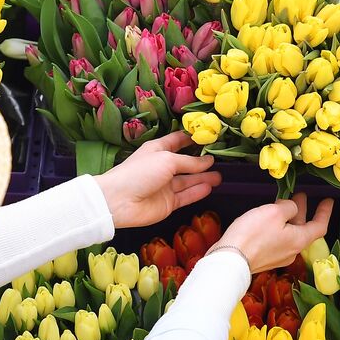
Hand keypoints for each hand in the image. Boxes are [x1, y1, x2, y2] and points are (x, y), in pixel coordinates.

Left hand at [94, 132, 221, 227]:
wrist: (119, 201)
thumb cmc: (140, 172)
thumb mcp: (167, 160)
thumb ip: (189, 162)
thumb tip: (208, 161)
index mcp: (157, 150)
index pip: (178, 141)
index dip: (192, 139)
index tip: (210, 136)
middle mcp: (162, 167)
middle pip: (185, 163)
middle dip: (202, 161)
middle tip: (220, 160)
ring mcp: (165, 186)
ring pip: (188, 181)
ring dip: (203, 178)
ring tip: (220, 176)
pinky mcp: (168, 203)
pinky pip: (186, 196)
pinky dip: (197, 192)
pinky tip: (210, 187)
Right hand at [215, 193, 334, 273]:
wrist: (229, 261)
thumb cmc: (253, 234)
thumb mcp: (274, 212)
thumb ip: (288, 207)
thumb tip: (291, 208)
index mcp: (299, 240)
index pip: (320, 226)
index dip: (325, 212)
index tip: (328, 200)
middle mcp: (291, 251)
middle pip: (302, 229)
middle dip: (302, 211)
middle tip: (300, 195)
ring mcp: (277, 257)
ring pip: (288, 234)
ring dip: (288, 218)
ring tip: (282, 203)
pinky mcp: (263, 259)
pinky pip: (276, 240)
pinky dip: (278, 227)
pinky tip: (268, 219)